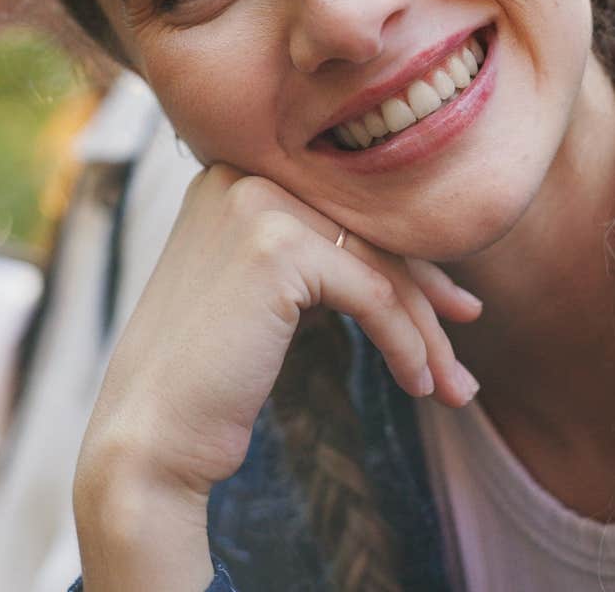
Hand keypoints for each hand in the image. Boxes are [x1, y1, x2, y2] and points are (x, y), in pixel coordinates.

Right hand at [74, 165, 481, 589]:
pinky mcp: (276, 247)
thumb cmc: (204, 381)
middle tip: (464, 350)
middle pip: (366, 233)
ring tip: (454, 389)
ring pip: (379, 265)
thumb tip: (408, 263)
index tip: (452, 308)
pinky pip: (374, 295)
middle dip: (426, 297)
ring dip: (426, 333)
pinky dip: (407, 344)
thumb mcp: (257, 298)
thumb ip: (310, 260)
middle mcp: (238, 176)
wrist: (150, 438)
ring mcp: (254, 205)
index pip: (342, 213)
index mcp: (229, 178)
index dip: (404, 262)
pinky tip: (418, 383)